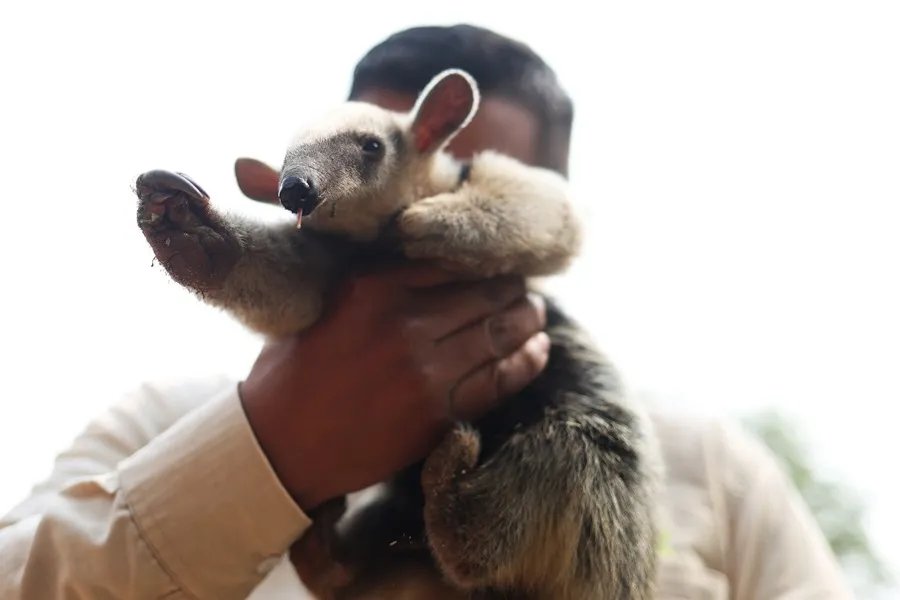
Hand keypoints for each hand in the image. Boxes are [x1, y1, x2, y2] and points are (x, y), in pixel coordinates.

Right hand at [239, 263, 548, 509]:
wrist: (278, 445)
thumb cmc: (297, 371)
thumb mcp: (331, 304)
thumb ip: (382, 283)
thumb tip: (440, 268)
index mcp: (374, 288)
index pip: (451, 262)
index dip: (483, 263)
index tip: (497, 265)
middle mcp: (404, 323)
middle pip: (484, 294)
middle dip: (513, 290)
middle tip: (524, 290)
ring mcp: (425, 371)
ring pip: (499, 334)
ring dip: (528, 321)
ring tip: (536, 315)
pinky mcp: (437, 414)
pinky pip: (498, 380)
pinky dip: (526, 363)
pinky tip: (539, 351)